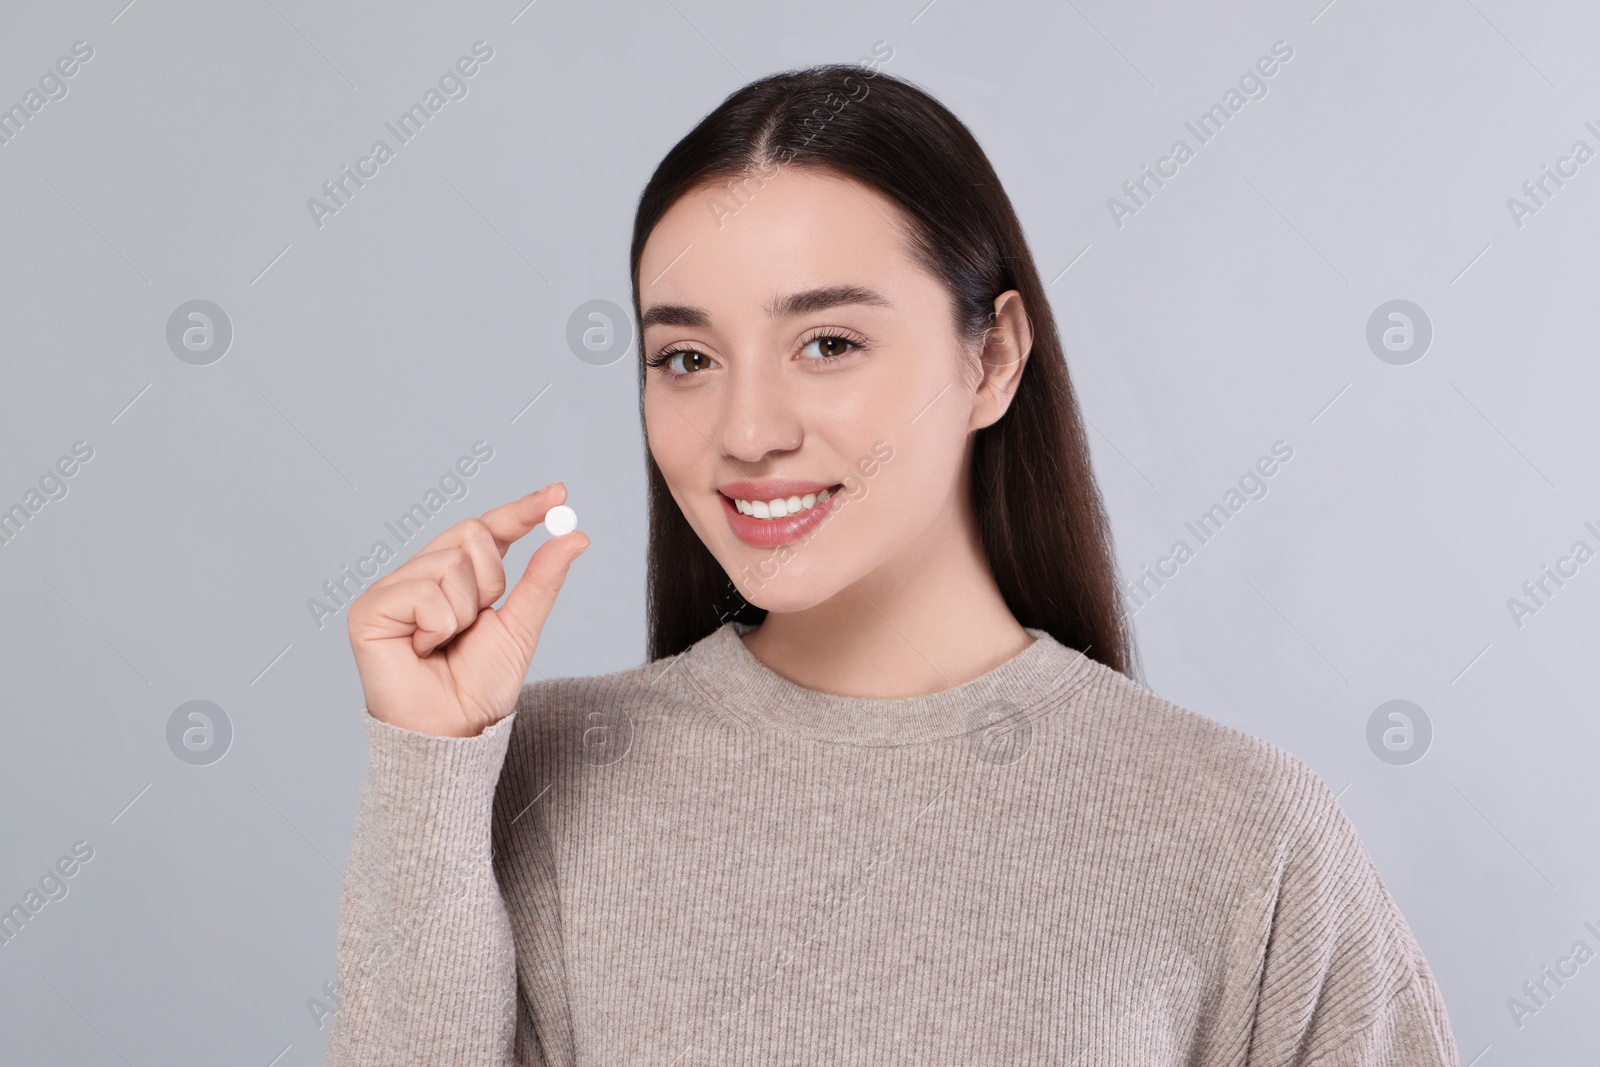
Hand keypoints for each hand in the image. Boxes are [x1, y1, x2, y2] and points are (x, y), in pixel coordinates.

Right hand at [347, 483, 588, 736]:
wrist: (454, 731)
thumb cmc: (480, 686)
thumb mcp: (521, 625)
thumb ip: (543, 578)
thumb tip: (576, 534)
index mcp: (456, 577)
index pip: (488, 529)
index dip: (521, 510)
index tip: (558, 493)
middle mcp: (420, 575)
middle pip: (470, 534)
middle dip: (490, 580)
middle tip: (477, 621)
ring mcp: (391, 589)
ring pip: (449, 564)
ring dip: (463, 611)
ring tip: (444, 644)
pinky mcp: (368, 609)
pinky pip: (424, 592)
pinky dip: (437, 625)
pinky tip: (422, 649)